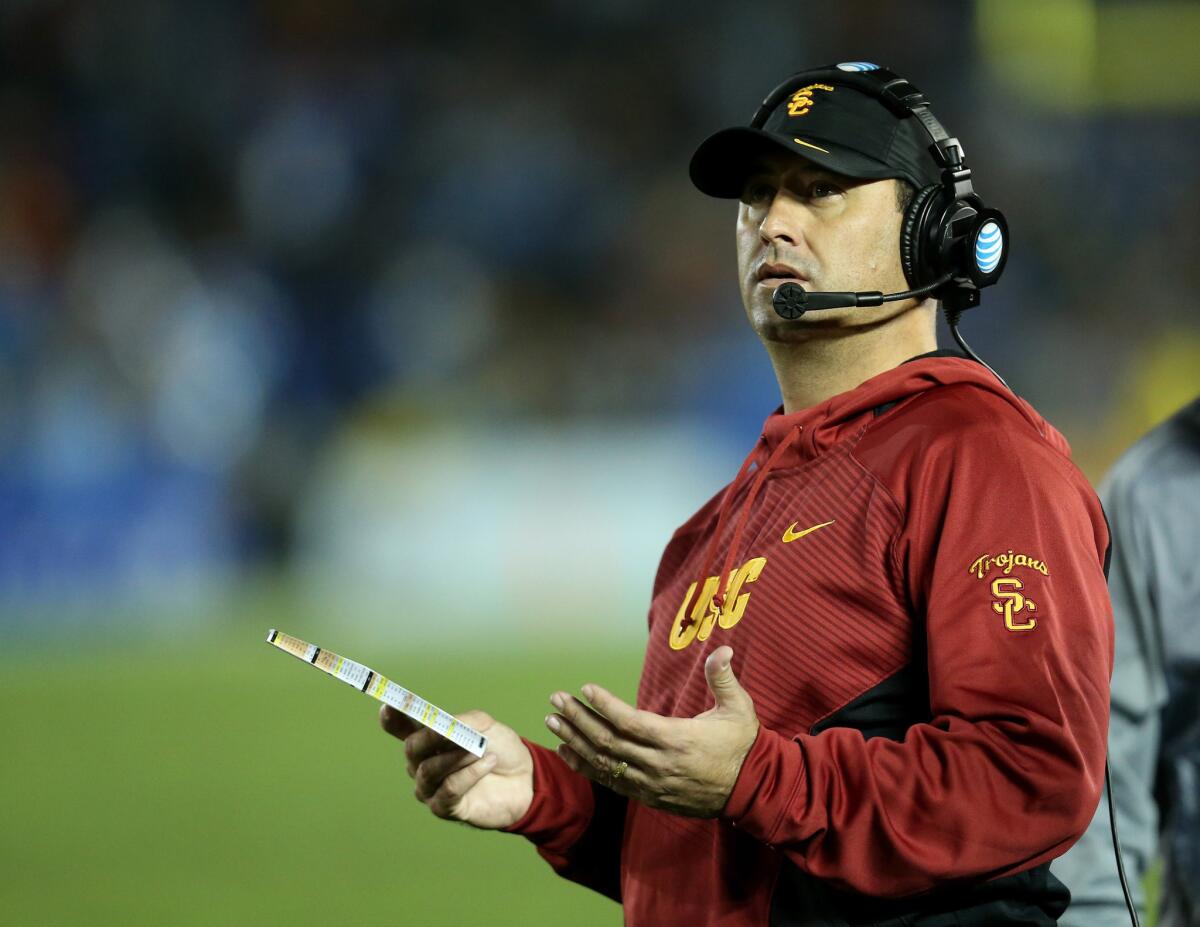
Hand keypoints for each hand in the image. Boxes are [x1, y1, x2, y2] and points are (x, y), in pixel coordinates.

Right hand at [379, 706, 533, 828]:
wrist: (524, 779)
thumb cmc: (499, 748)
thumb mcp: (485, 725)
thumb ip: (464, 721)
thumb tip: (447, 726)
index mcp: (427, 740)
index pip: (400, 727)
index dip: (392, 717)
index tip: (388, 705)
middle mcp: (421, 764)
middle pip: (412, 748)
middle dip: (433, 737)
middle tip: (456, 731)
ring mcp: (430, 788)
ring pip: (430, 770)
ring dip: (457, 757)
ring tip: (481, 750)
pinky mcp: (444, 808)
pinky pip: (448, 790)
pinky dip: (469, 774)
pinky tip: (488, 764)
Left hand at [544, 645, 758, 817]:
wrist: (750, 790)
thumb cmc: (742, 744)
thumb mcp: (739, 708)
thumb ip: (723, 679)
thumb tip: (723, 650)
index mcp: (678, 739)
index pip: (631, 722)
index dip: (605, 705)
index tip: (585, 688)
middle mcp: (659, 764)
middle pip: (608, 742)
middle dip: (578, 719)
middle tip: (556, 700)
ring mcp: (651, 783)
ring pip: (604, 763)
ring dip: (575, 741)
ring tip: (552, 721)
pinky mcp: (648, 796)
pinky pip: (610, 782)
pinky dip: (585, 766)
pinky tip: (566, 751)